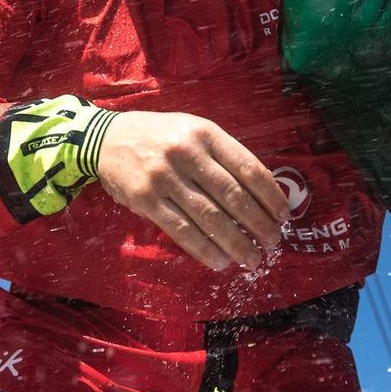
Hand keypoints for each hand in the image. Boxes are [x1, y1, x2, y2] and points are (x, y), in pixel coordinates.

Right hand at [96, 110, 288, 270]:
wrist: (106, 139)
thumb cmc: (159, 136)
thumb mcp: (193, 131)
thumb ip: (223, 156)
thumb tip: (262, 194)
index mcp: (206, 133)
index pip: (248, 168)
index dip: (270, 196)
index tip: (283, 216)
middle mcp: (187, 153)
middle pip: (233, 196)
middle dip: (258, 224)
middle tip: (273, 243)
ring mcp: (164, 177)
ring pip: (210, 217)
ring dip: (236, 242)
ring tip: (252, 258)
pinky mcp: (146, 199)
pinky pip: (182, 230)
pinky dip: (205, 249)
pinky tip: (221, 260)